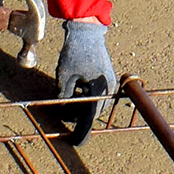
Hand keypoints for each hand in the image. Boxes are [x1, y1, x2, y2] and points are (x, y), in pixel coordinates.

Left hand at [52, 19, 112, 144]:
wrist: (87, 32)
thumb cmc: (75, 52)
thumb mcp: (65, 76)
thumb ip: (65, 96)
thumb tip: (63, 109)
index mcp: (98, 91)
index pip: (90, 119)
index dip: (82, 132)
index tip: (75, 142)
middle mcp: (108, 89)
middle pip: (94, 112)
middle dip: (79, 115)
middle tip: (63, 112)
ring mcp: (110, 84)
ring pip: (96, 104)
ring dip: (83, 105)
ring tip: (68, 98)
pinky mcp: (108, 78)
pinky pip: (99, 94)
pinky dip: (88, 96)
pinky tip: (77, 87)